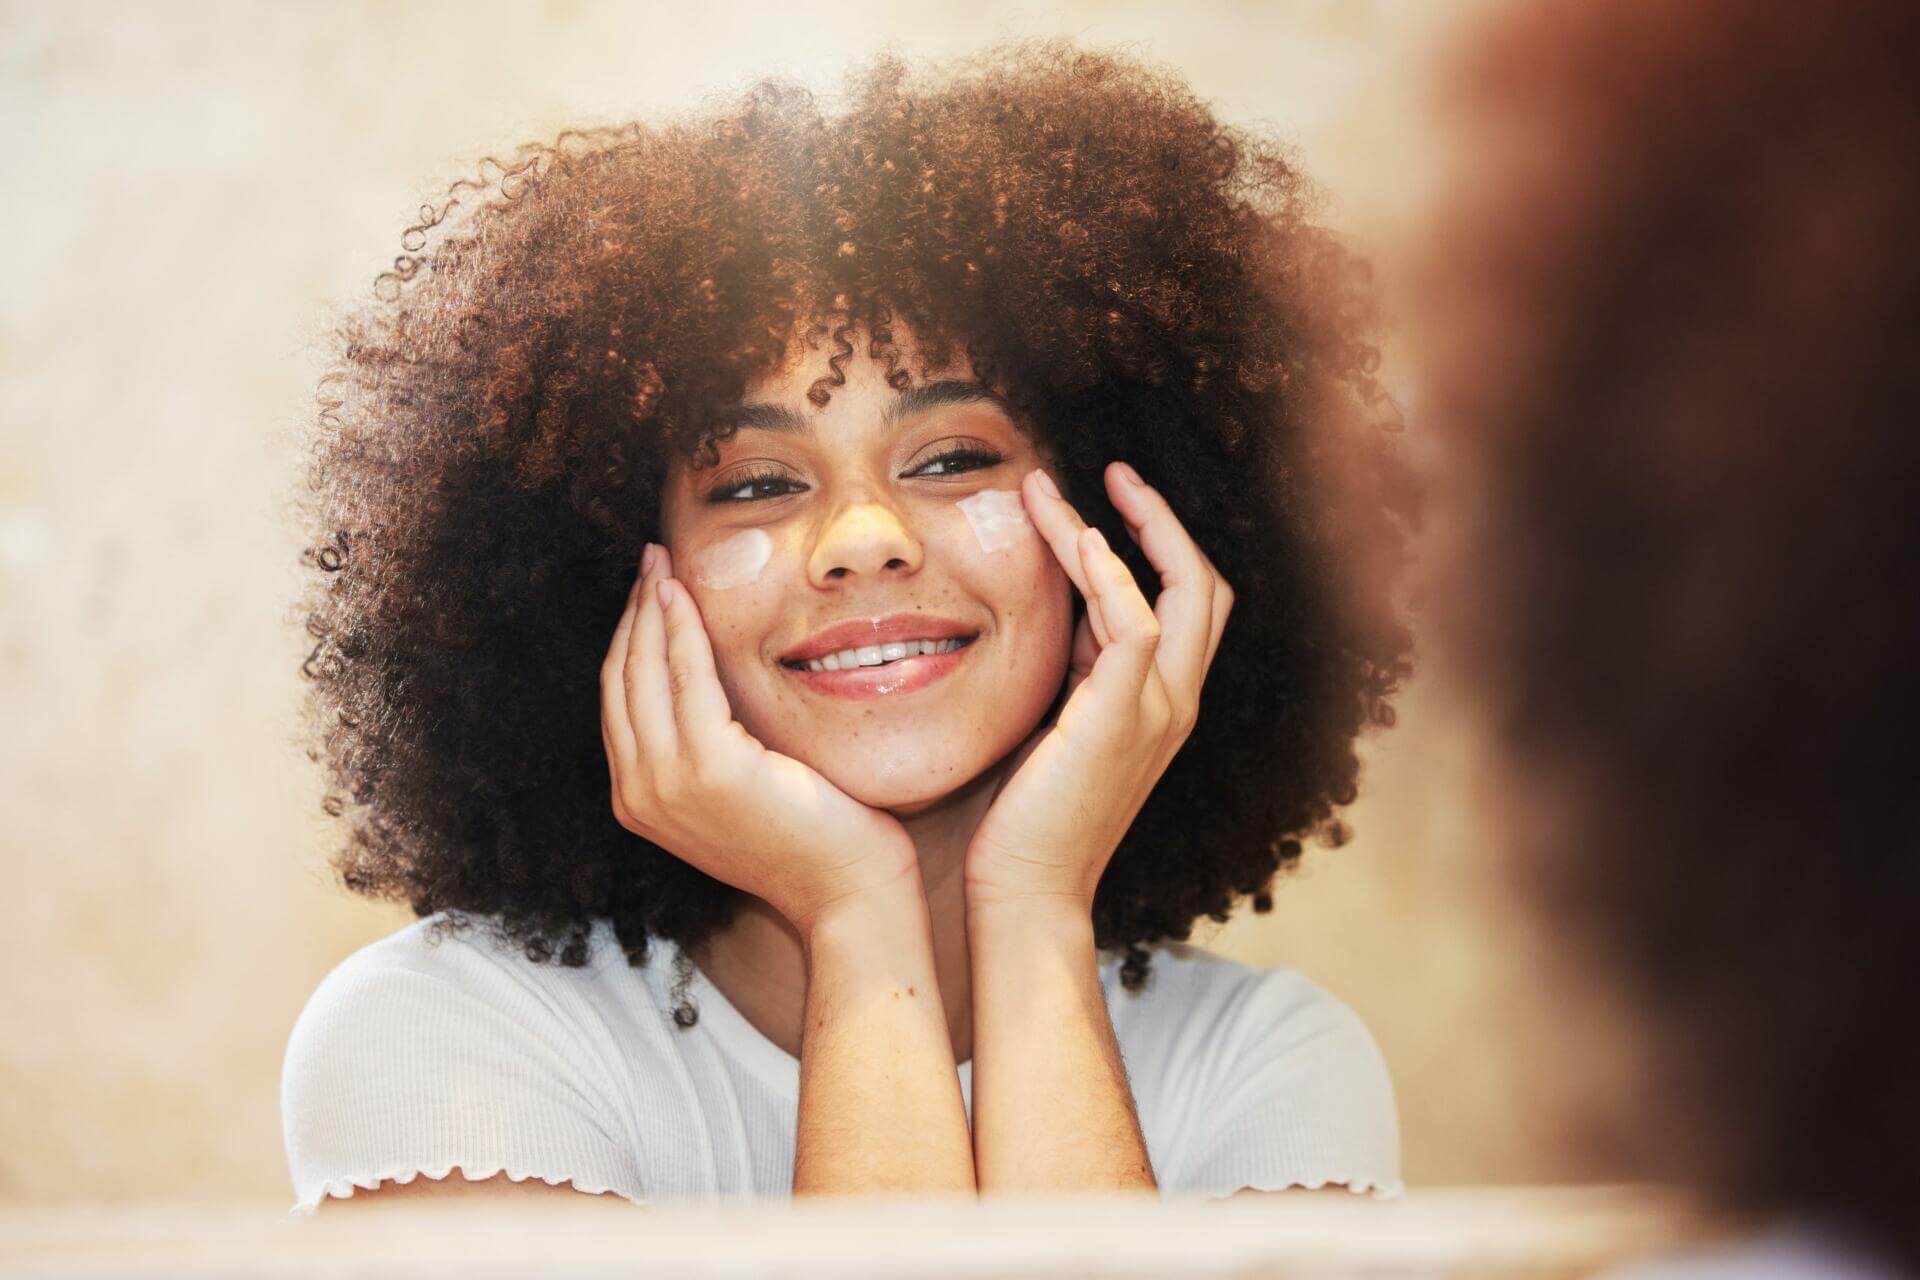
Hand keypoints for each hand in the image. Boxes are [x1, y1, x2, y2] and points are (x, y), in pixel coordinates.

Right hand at [600, 543, 919, 932]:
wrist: (848, 890)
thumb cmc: (813, 835)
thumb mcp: (743, 785)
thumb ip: (710, 741)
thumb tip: (707, 673)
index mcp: (640, 800)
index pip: (620, 700)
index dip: (628, 637)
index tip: (648, 589)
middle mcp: (638, 795)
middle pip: (620, 678)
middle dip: (632, 611)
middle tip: (650, 559)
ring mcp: (667, 785)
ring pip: (642, 671)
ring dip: (650, 608)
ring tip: (663, 562)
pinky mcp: (709, 769)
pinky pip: (686, 678)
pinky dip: (681, 629)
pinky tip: (688, 594)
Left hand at [963, 461, 1233, 910]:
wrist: (1023, 893)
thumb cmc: (1024, 818)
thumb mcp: (1056, 724)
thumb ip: (1071, 671)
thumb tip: (1057, 610)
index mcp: (1162, 703)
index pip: (1186, 603)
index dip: (1156, 544)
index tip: (1102, 501)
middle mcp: (1174, 703)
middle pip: (1204, 586)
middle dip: (1162, 520)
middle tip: (1114, 471)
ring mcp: (1157, 712)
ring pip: (1172, 591)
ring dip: (1114, 528)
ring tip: (1049, 491)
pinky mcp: (1120, 719)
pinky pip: (1136, 625)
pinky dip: (1113, 574)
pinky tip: (1078, 539)